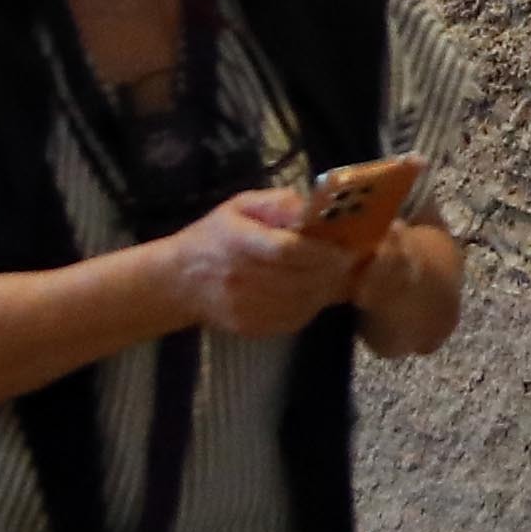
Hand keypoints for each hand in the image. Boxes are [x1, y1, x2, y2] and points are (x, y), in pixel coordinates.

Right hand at [162, 187, 363, 338]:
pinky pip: (293, 319)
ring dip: (326, 289)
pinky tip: (313, 291)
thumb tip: (313, 210)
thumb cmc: (214, 236)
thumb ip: (278, 203)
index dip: (322, 251)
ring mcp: (244, 307)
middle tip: (351, 260)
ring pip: (302, 303)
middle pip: (300, 279)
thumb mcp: (241, 206)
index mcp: (237, 241)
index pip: (286, 249)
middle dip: (333, 271)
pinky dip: (311, 306)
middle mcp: (240, 278)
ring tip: (336, 274)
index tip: (346, 247)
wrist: (179, 281)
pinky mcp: (250, 327)